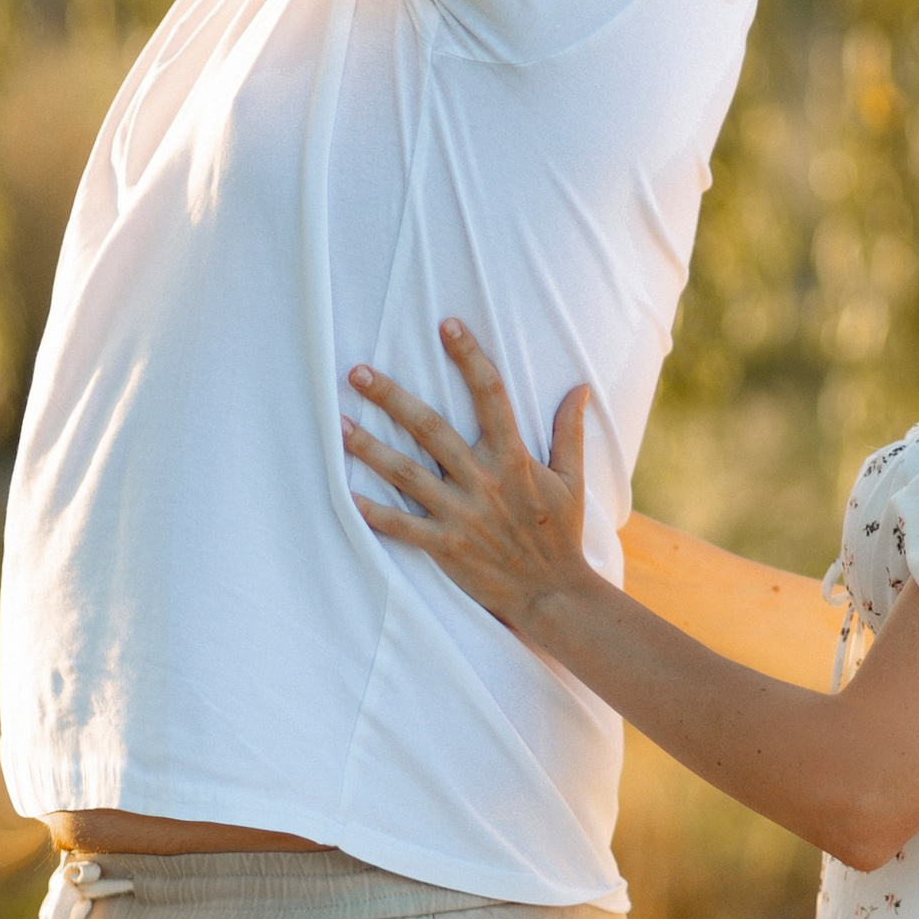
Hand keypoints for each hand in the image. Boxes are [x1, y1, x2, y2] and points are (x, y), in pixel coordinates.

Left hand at [344, 323, 595, 634]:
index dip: (469, 357)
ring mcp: (461, 514)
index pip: (490, 395)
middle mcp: (483, 481)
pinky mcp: (445, 546)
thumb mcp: (572, 479)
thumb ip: (569, 432)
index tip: (447, 325)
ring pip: (406, 474)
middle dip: (392, 398)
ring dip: (369, 448)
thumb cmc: (560, 533)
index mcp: (514, 459)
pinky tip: (345, 493)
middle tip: (357, 372)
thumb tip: (580, 388)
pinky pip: (401, 527)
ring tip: (338, 424)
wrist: (553, 593)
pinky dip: (372, 512)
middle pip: (430, 428)